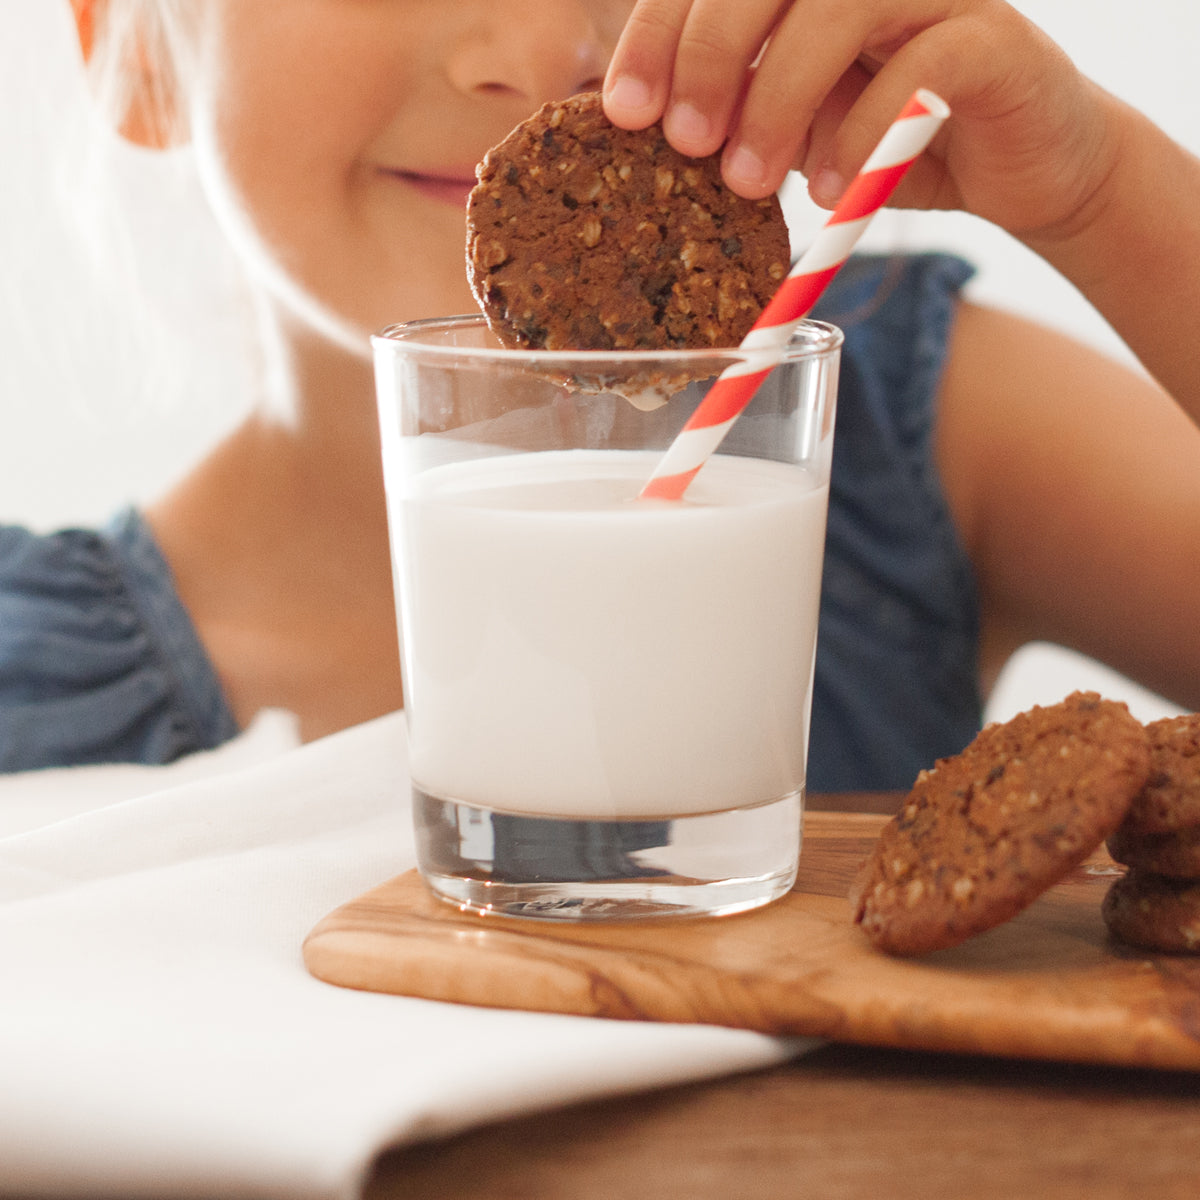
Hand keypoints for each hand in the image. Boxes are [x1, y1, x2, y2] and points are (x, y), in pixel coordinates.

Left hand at [603, 0, 1120, 242]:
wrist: (1019, 164)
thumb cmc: (893, 139)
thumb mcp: (800, 127)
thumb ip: (744, 112)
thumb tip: (658, 133)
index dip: (659, 32)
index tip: (623, 110)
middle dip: (709, 55)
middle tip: (684, 142)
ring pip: (840, 6)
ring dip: (779, 96)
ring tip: (749, 181)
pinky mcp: (994, 40)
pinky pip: (923, 64)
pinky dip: (865, 131)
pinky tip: (835, 192)